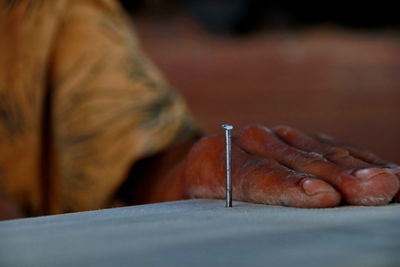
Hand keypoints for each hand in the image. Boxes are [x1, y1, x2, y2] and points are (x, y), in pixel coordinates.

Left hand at [181, 125, 399, 207]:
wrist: (199, 167)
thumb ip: (239, 208)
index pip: (257, 176)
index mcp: (216, 162)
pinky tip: (379, 168)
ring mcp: (273, 134)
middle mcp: (249, 141)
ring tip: (389, 180)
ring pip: (317, 151)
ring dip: (355, 166)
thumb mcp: (206, 206)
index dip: (290, 187)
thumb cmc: (202, 199)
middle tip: (376, 187)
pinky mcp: (293, 136)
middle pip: (297, 162)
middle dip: (339, 176)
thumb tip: (289, 207)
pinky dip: (354, 159)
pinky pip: (327, 145)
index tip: (324, 195)